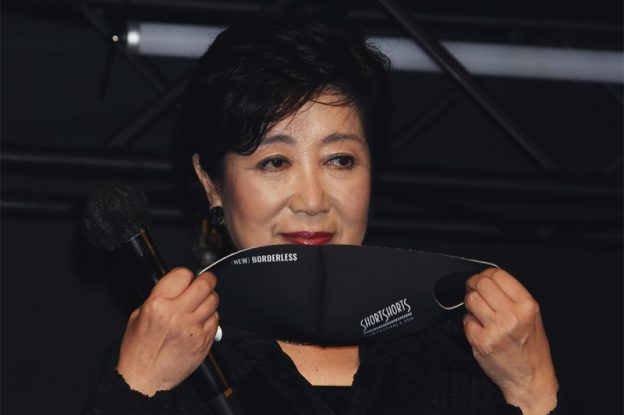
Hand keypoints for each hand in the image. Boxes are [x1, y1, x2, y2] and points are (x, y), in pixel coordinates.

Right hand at [116, 268, 219, 395]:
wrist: (145, 379)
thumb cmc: (139, 351)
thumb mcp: (138, 316)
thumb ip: (158, 297)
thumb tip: (176, 286)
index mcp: (158, 305)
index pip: (183, 274)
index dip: (186, 275)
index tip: (186, 279)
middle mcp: (177, 314)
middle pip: (204, 283)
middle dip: (206, 280)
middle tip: (204, 282)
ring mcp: (193, 327)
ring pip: (213, 300)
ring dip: (209, 299)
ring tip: (200, 304)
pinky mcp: (204, 340)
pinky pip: (216, 319)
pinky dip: (211, 317)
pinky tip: (200, 322)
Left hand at [463, 268, 557, 414]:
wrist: (530, 379)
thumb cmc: (531, 349)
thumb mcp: (532, 317)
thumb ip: (513, 296)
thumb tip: (489, 278)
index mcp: (527, 306)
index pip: (498, 274)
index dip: (486, 274)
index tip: (483, 280)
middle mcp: (512, 316)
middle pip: (481, 283)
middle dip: (474, 285)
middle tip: (475, 292)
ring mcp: (495, 329)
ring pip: (470, 299)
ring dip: (471, 303)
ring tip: (479, 312)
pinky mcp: (481, 342)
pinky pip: (465, 320)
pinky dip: (469, 323)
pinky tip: (480, 330)